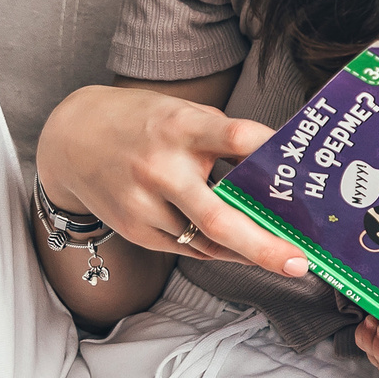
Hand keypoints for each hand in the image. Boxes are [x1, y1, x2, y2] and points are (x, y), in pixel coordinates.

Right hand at [36, 85, 307, 276]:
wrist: (71, 139)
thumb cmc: (144, 123)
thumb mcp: (185, 114)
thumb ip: (225, 139)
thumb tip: (278, 174)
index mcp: (180, 128)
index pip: (234, 137)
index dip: (270, 151)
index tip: (307, 172)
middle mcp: (160, 169)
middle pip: (218, 217)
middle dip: (263, 246)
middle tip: (299, 263)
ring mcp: (143, 205)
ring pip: (206, 242)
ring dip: (248, 253)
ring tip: (283, 259)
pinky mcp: (134, 229)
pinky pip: (187, 248)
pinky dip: (218, 249)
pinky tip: (242, 250)